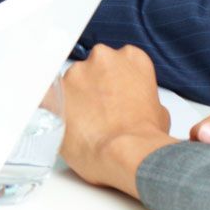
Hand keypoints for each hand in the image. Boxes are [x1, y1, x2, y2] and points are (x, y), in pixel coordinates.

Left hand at [58, 45, 175, 198]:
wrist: (125, 153)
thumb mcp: (159, 112)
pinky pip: (51, 95)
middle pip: (92, 67)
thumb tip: (135, 105)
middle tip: (100, 112)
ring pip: (71, 81)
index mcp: (131, 58)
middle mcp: (103, 57)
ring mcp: (77, 71)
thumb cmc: (143, 136)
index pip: (117, 62)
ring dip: (75, 97)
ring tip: (86, 123)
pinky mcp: (56, 88)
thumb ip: (141, 97)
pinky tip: (67, 123)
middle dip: (93, 87)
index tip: (114, 96)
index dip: (114, 82)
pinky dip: (56, 107)